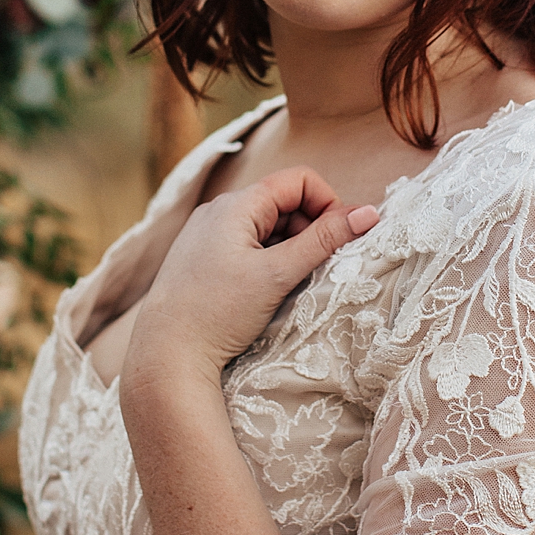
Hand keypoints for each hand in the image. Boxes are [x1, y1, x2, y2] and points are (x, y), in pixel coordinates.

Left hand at [121, 167, 378, 395]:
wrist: (165, 354)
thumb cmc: (219, 312)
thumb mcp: (279, 274)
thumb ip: (325, 241)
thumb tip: (370, 213)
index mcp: (236, 204)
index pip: (299, 180)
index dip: (328, 204)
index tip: (339, 241)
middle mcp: (218, 210)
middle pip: (283, 202)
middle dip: (310, 230)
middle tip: (317, 269)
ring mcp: (206, 234)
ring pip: (266, 226)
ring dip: (290, 248)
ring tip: (290, 284)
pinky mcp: (200, 258)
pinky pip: (246, 245)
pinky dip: (267, 260)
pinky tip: (265, 291)